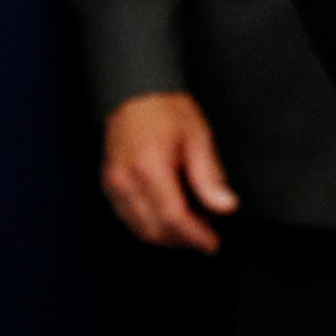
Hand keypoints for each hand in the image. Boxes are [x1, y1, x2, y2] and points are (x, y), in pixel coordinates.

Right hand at [95, 90, 238, 252]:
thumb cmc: (166, 109)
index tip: (213, 243)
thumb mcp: (197, 137)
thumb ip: (210, 177)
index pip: (174, 218)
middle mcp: (126, 181)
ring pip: (140, 230)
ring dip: (167, 237)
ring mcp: (113, 185)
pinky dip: (151, 226)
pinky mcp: (109, 186)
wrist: (134, 92)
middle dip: (184, 240)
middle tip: (207, 233)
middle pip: (156, 231)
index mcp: (150, 167)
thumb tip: (226, 207)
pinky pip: (129, 219)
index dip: (196, 237)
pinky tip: (168, 217)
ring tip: (190, 225)